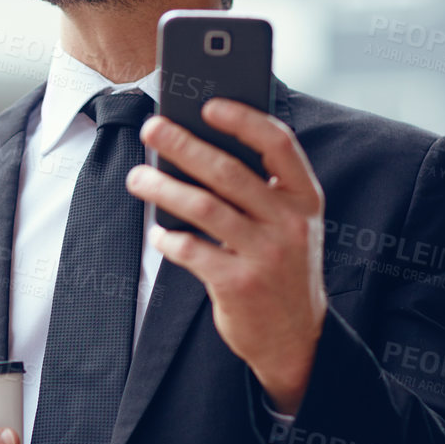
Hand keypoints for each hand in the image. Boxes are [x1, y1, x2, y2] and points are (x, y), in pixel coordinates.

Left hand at [124, 96, 326, 414]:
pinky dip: (169, 239)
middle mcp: (290, 223)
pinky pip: (193, 251)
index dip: (244, 120)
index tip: (208, 105)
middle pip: (229, 171)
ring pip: (204, 207)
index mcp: (305, 199)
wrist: (297, 339)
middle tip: (152, 129)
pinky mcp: (239, 285)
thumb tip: (203, 146)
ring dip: (163, 187)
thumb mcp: (290, 225)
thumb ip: (262, 190)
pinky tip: (158, 233)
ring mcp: (266, 255)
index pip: (279, 144)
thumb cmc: (283, 269)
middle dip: (184, 145)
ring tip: (138, 177)